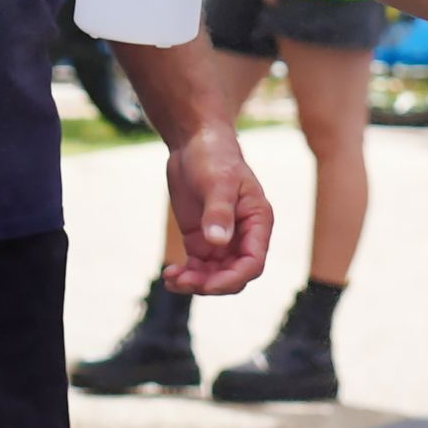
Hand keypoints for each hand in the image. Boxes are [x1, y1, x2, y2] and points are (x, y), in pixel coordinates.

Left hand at [163, 123, 272, 295]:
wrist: (195, 142)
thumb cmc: (214, 156)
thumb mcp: (217, 181)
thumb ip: (219, 212)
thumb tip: (218, 243)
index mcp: (258, 222)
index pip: (253, 263)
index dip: (233, 278)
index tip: (208, 284)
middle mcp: (244, 236)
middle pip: (233, 275)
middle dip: (210, 284)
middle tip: (182, 280)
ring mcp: (223, 240)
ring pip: (214, 276)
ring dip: (195, 282)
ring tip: (171, 278)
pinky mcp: (203, 240)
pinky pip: (198, 267)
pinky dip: (185, 275)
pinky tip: (169, 274)